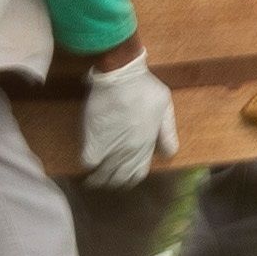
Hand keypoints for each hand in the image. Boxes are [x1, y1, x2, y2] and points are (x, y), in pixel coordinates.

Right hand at [81, 56, 177, 188]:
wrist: (120, 75)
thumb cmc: (145, 87)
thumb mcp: (165, 108)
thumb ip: (167, 133)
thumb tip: (168, 154)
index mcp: (146, 144)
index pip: (138, 172)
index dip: (132, 177)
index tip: (126, 177)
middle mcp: (129, 150)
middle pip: (120, 177)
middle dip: (115, 181)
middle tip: (109, 179)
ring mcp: (111, 146)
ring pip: (104, 173)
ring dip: (100, 178)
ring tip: (94, 180)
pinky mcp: (93, 139)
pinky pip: (89, 161)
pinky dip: (88, 164)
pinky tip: (89, 161)